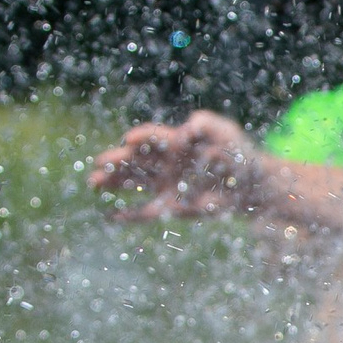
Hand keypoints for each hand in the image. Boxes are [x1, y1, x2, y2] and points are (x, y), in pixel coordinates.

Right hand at [88, 111, 262, 220]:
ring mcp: (165, 186)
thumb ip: (209, 125)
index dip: (141, 138)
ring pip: (134, 184)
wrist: (249, 184)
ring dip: (113, 184)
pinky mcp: (171, 208)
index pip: (152, 138)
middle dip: (116, 162)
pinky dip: (129, 216)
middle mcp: (164, 163)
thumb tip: (191, 125)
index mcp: (174, 143)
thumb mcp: (226, 132)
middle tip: (99, 164)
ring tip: (93, 184)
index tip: (130, 140)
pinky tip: (110, 217)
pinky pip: (146, 212)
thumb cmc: (237, 152)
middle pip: (134, 161)